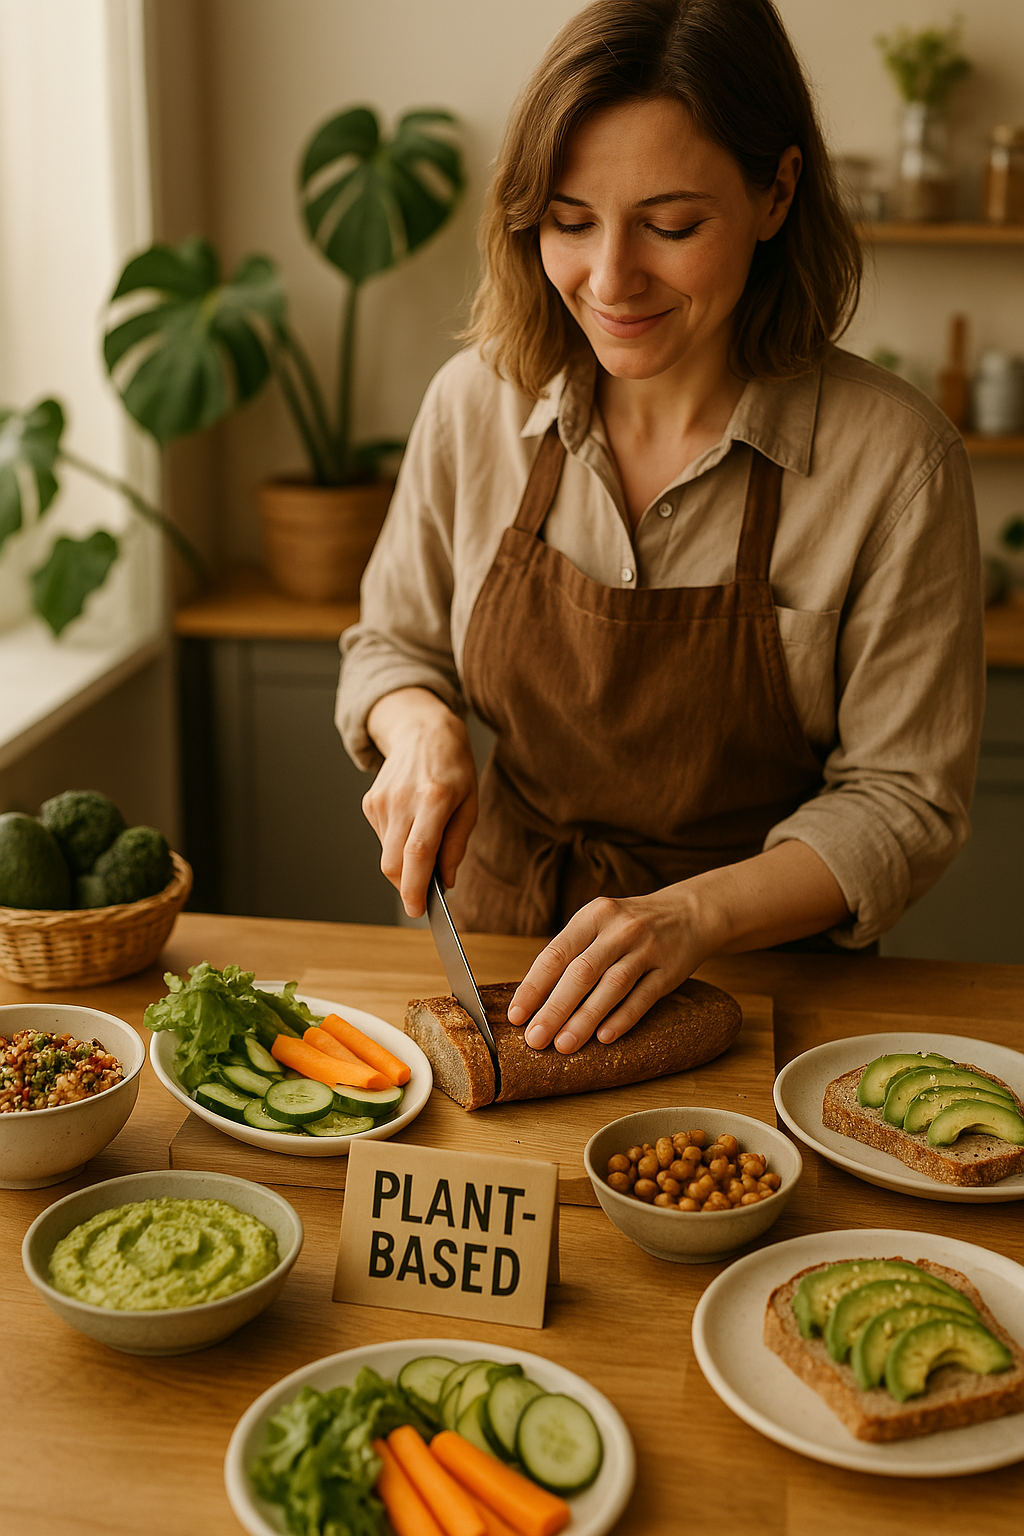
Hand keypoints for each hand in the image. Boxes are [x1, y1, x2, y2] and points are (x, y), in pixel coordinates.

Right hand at [363, 688, 477, 917]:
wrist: (422, 731)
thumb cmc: (453, 768)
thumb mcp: (470, 803)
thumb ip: (457, 844)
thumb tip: (445, 881)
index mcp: (435, 798)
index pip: (419, 851)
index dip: (415, 886)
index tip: (417, 910)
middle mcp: (404, 799)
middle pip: (394, 862)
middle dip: (406, 886)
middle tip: (424, 893)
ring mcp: (382, 801)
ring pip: (387, 855)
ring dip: (405, 863)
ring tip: (424, 836)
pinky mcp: (370, 802)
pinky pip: (382, 840)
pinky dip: (397, 844)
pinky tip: (410, 822)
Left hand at [505, 841, 849, 1053]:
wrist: (689, 913)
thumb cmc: (630, 927)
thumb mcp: (600, 924)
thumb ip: (572, 953)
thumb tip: (534, 999)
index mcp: (593, 916)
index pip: (555, 954)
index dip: (534, 986)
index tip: (516, 1015)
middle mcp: (619, 929)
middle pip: (581, 973)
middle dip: (555, 1009)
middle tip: (535, 1039)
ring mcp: (647, 948)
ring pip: (611, 987)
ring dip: (585, 1019)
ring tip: (564, 1045)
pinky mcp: (670, 969)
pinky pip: (643, 998)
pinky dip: (622, 1019)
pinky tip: (604, 1039)